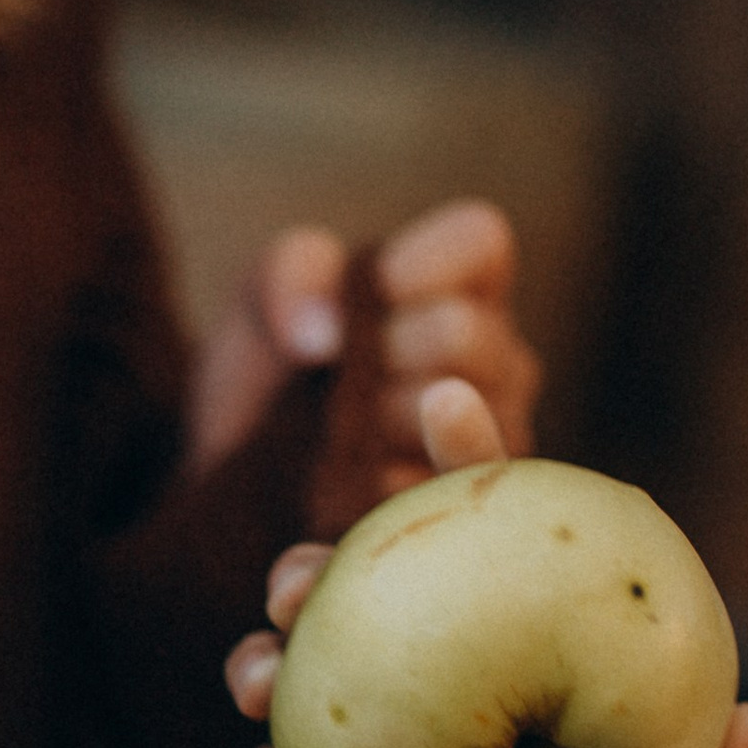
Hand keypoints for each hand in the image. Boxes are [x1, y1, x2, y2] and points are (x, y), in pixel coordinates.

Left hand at [189, 196, 542, 537]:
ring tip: (344, 426)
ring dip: (371, 419)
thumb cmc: (274, 364)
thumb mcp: (265, 295)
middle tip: (339, 378)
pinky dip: (365, 480)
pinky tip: (341, 476)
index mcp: (471, 284)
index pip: (479, 239)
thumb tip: (323, 333)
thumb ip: (292, 274)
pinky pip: (423, 488)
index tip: (366, 292)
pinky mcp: (464, 508)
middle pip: (460, 334)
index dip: (416, 263)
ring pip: (447, 414)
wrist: (245, 472)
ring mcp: (495, 436)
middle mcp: (502, 358)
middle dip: (380, 352)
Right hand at [223, 382, 747, 747]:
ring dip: (261, 657)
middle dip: (311, 561)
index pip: (485, 514)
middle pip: (354, 574)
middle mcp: (422, 649)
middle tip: (304, 582)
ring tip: (262, 678)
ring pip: (291, 660)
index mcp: (503, 619)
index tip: (448, 398)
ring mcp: (363, 713)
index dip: (466, 451)